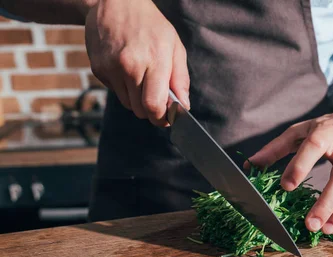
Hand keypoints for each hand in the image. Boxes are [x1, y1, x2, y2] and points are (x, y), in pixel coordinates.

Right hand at [85, 0, 188, 126]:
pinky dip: (123, 88)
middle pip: (140, 110)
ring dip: (137, 100)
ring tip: (142, 78)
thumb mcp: (174, 46)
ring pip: (127, 104)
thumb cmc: (150, 25)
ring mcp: (110, 68)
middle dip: (151, 111)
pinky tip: (126, 69)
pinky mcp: (98, 69)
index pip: (154, 105)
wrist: (115, 2)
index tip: (167, 119)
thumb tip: (183, 106)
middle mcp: (129, 66)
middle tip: (158, 101)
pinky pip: (115, 91)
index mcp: (153, 60)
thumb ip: (180, 79)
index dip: (161, 118)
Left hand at [247, 94, 332, 234]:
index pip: (312, 148)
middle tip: (311, 225)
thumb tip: (250, 167)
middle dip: (327, 203)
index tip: (287, 187)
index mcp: (326, 133)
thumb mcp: (303, 130)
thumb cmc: (332, 127)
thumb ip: (276, 149)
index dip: (300, 167)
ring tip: (328, 229)